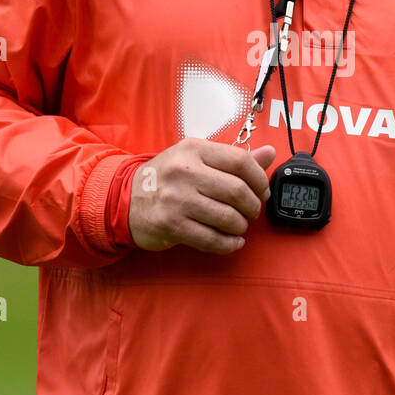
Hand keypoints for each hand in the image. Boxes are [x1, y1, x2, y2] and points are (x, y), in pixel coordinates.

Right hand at [127, 139, 275, 254]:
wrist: (124, 198)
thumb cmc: (167, 178)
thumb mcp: (196, 158)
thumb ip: (234, 158)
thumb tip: (270, 153)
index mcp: (194, 150)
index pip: (241, 161)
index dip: (260, 179)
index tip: (261, 191)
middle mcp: (184, 171)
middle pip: (238, 191)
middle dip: (252, 207)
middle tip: (251, 212)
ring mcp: (176, 199)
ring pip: (228, 217)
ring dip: (241, 226)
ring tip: (239, 226)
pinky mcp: (171, 225)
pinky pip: (211, 239)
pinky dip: (229, 244)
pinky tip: (233, 241)